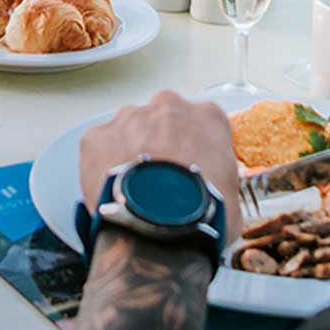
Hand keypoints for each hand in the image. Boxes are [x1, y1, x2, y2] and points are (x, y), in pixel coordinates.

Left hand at [77, 91, 242, 250]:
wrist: (160, 224)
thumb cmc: (201, 212)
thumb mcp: (232, 197)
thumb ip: (220, 180)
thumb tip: (213, 198)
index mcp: (208, 117)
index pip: (203, 126)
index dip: (195, 151)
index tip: (190, 169)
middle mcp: (168, 105)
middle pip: (162, 121)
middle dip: (159, 145)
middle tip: (159, 179)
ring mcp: (129, 117)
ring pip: (128, 130)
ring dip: (130, 152)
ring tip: (133, 188)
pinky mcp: (97, 136)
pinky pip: (99, 147)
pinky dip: (102, 165)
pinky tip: (111, 189)